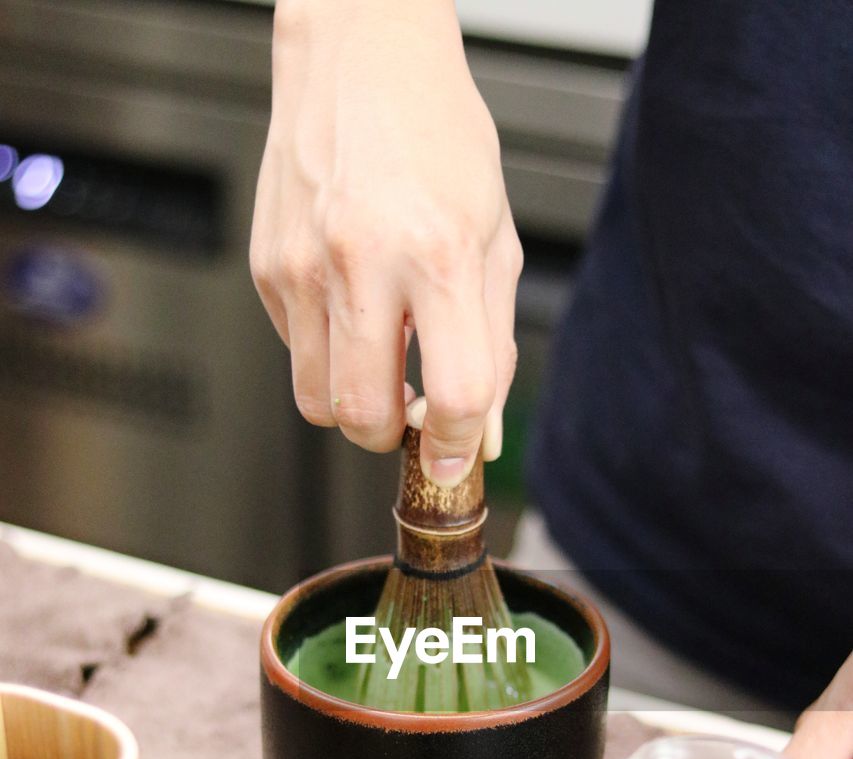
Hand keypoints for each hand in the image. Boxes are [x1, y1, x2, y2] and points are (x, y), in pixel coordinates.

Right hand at [250, 0, 521, 487]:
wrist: (362, 60)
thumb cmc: (437, 139)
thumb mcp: (494, 239)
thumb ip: (493, 345)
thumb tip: (483, 434)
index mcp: (437, 255)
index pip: (454, 394)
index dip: (458, 443)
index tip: (456, 454)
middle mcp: (362, 262)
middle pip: (363, 417)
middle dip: (391, 437)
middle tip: (410, 413)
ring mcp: (303, 267)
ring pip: (316, 401)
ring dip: (352, 403)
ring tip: (380, 361)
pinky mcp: (268, 268)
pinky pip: (293, 352)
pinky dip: (325, 353)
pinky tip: (349, 305)